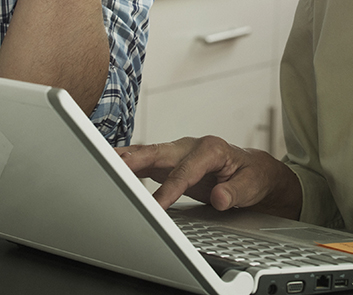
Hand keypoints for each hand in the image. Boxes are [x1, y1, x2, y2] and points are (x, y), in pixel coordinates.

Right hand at [116, 136, 301, 218]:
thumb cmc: (252, 176)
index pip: (185, 171)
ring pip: (147, 153)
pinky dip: (127, 163)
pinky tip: (109, 165)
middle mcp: (191, 146)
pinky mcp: (168, 161)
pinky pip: (145, 161)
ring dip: (124, 158)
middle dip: (136, 159)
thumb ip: (236, 192)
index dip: (170, 188)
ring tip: (100, 161)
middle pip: (159, 152)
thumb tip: (221, 198)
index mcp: (212, 149)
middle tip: (114, 166)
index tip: (157, 205)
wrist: (252, 171)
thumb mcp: (251, 186)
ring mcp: (178, 152)